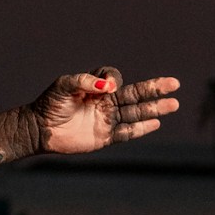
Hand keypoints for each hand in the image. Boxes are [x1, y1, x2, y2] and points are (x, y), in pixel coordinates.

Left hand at [35, 68, 178, 156]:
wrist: (40, 129)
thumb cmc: (49, 104)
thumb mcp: (63, 86)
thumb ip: (84, 81)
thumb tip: (109, 86)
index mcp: (95, 88)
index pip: (114, 78)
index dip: (113, 78)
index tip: (106, 85)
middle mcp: (105, 102)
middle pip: (135, 94)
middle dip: (155, 88)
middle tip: (175, 83)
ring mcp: (107, 119)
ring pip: (136, 112)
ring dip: (155, 108)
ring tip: (174, 104)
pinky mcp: (105, 136)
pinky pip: (127, 132)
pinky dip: (141, 128)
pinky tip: (156, 123)